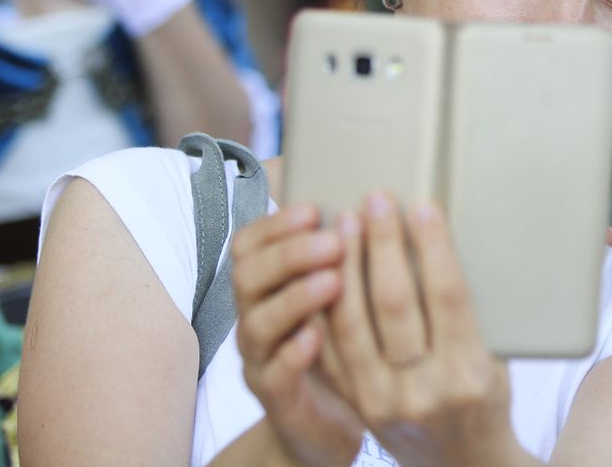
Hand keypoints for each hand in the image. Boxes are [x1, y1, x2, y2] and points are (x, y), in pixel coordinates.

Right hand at [231, 205, 366, 466]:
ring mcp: (261, 358)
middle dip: (289, 254)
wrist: (327, 417)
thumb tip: (364, 195)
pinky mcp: (276, 398)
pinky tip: (316, 336)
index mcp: (266, 284)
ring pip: (257, 323)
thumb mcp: (334, 288)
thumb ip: (338, 248)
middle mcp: (255, 316)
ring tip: (333, 281)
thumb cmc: (336, 341)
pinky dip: (292, 352)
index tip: (314, 209)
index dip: (275, 224)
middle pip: (247, 276)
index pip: (249, 244)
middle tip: (334, 241)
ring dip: (294, 297)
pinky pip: (273, 375)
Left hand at [323, 193, 526, 466]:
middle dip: (383, 244)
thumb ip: (468, 309)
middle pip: (395, 303)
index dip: (433, 247)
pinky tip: (324, 267)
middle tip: (376, 200)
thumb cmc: (484, 396)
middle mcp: (424, 391)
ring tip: (344, 223)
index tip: (423, 206)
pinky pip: (331, 347)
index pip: (447, 296)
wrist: (462, 462)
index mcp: (469, 373)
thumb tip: (441, 237)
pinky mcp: (355, 404)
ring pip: (352, 322)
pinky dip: (325, 303)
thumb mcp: (495, 357)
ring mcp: (382, 401)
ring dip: (346, 266)